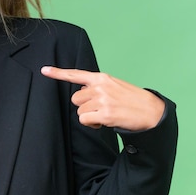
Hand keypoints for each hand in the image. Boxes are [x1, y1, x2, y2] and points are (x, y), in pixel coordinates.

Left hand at [41, 66, 163, 130]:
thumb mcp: (114, 86)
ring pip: (79, 111)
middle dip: (84, 106)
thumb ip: (97, 87)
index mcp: (102, 78)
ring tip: (105, 115)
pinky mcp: (105, 113)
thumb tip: (82, 95)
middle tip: (100, 109)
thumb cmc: (132, 100)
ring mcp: (102, 100)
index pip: (76, 74)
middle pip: (76, 99)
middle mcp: (100, 86)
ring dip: (89, 116)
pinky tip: (104, 122)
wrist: (151, 111)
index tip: (44, 70)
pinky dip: (92, 124)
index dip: (58, 73)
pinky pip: (85, 120)